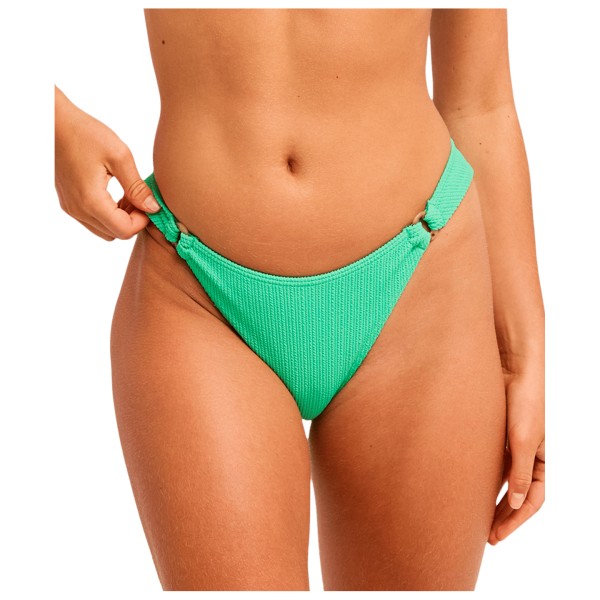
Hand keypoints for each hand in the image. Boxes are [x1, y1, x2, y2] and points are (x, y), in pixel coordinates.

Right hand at [54, 87, 159, 240]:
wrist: (56, 123)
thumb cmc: (87, 134)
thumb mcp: (120, 157)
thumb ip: (137, 187)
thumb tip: (153, 208)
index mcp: (91, 200)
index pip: (124, 231)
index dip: (142, 221)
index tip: (148, 203)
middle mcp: (78, 210)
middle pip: (115, 234)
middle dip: (132, 221)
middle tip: (139, 198)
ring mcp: (71, 208)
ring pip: (104, 230)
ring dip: (120, 219)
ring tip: (128, 195)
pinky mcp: (69, 203)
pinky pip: (93, 221)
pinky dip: (108, 214)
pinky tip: (115, 194)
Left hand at [488, 366, 544, 544]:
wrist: (511, 371)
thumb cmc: (524, 403)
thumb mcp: (523, 440)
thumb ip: (520, 472)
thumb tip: (517, 503)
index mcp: (542, 461)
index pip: (533, 500)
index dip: (515, 520)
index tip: (496, 536)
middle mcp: (529, 457)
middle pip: (518, 495)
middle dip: (504, 516)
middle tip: (486, 536)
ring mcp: (512, 447)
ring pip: (503, 482)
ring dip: (493, 499)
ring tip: (476, 518)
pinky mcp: (496, 437)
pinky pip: (491, 465)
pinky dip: (483, 479)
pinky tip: (470, 489)